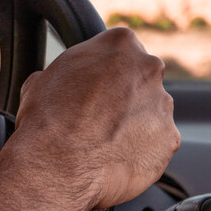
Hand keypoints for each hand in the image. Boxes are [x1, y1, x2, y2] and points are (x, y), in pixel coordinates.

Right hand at [13, 28, 179, 208]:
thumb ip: (67, 73)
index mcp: (120, 44)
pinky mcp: (170, 140)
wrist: (57, 166)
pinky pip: (158, 144)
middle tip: (98, 117)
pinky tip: (116, 158)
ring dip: (134, 124)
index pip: (120, 50)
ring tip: (103, 143)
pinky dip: (142, 151)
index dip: (105, 72)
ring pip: (151, 112)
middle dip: (125, 96)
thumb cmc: (46, 121)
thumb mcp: (41, 80)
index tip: (96, 88)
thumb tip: (62, 83)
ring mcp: (163, 105)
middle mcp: (149, 69)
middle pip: (142, 79)